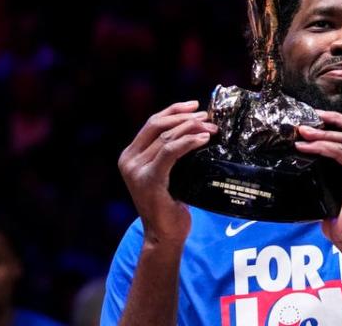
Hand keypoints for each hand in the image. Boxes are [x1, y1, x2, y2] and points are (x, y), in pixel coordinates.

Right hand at [117, 101, 217, 245]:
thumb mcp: (168, 172)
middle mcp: (129, 160)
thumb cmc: (171, 203)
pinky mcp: (149, 180)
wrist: (164, 235)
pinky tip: (204, 140)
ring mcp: (136, 170)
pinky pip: (170, 152)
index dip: (174, 110)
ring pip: (166, 137)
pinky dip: (188, 142)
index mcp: (130, 155)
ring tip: (212, 128)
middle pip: (158, 125)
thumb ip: (171, 152)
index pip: (153, 123)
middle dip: (185, 117)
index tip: (196, 105)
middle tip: (208, 118)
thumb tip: (198, 126)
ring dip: (192, 129)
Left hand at [296, 111, 341, 247]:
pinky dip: (322, 147)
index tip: (319, 119)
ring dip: (322, 133)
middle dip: (333, 119)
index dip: (340, 123)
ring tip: (303, 132)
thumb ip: (333, 175)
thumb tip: (309, 164)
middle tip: (311, 116)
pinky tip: (307, 147)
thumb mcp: (339, 192)